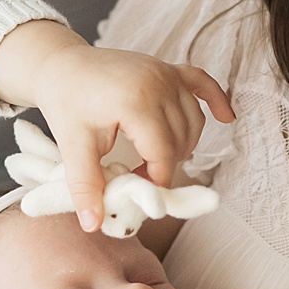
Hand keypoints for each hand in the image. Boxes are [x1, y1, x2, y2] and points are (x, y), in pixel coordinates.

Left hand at [0, 20, 230, 230]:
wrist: (61, 64)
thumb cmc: (66, 101)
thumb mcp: (72, 145)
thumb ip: (85, 185)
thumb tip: (93, 225)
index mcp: (134, 101)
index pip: (163, 154)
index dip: (156, 179)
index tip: (138, 189)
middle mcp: (157, 83)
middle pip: (181, 140)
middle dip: (165, 165)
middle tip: (139, 175)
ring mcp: (166, 72)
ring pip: (193, 120)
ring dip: (183, 145)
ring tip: (154, 158)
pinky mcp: (168, 67)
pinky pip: (202, 82)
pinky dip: (215, 100)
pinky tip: (227, 118)